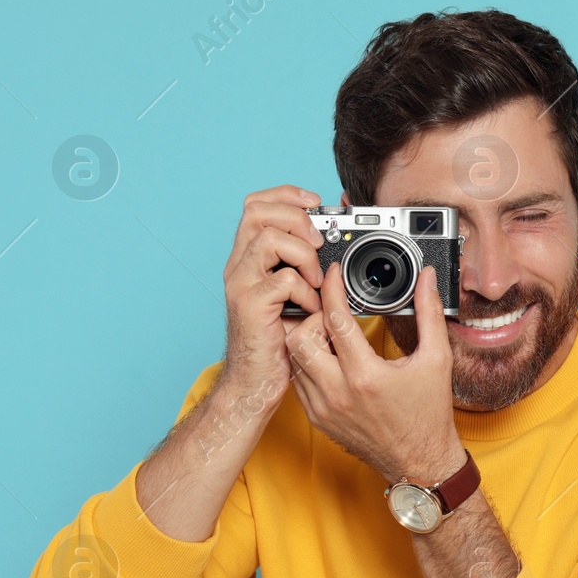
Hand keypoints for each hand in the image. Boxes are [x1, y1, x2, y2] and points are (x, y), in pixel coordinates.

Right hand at [219, 185, 326, 407]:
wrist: (256, 381)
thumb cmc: (279, 342)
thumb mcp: (297, 298)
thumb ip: (308, 271)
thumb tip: (339, 252)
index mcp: (250, 259)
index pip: (257, 205)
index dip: (287, 195)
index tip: (316, 201)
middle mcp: (239, 266)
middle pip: (256, 211)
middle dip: (295, 216)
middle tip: (318, 241)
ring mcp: (241, 284)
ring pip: (268, 238)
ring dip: (303, 254)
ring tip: (316, 281)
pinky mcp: (250, 305)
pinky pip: (282, 280)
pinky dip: (305, 292)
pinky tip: (310, 311)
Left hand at [283, 259, 464, 485]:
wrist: (419, 461)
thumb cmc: (429, 413)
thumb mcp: (436, 359)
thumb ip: (429, 313)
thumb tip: (425, 280)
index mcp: (365, 375)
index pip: (334, 319)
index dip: (332, 289)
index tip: (333, 275)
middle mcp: (338, 392)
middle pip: (299, 337)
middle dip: (313, 317)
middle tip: (332, 313)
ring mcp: (323, 408)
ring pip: (294, 359)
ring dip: (309, 340)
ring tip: (332, 336)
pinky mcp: (318, 419)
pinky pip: (298, 381)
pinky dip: (309, 364)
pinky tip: (331, 360)